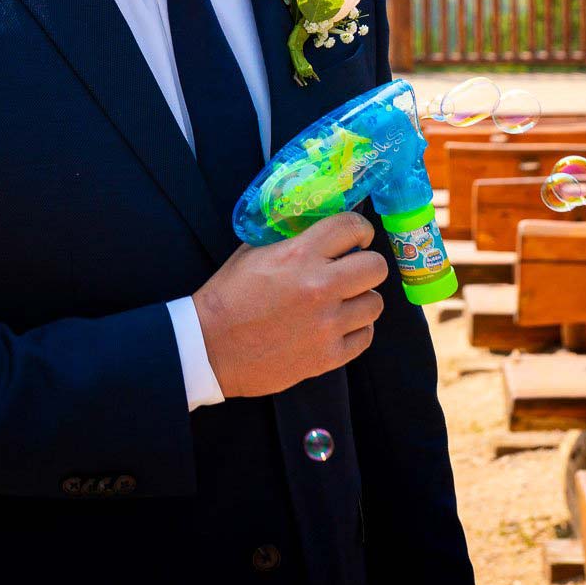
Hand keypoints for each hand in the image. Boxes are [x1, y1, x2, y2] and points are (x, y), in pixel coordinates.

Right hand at [191, 210, 387, 397]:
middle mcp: (320, 287)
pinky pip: (365, 337)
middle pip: (376, 267)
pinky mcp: (328, 356)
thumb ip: (289, 238)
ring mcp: (327, 324)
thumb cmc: (228, 297)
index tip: (357, 237)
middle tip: (353, 270)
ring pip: (375, 304)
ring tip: (343, 302)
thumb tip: (317, 228)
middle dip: (366, 264)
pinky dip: (356, 330)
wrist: (209, 347)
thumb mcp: (253, 251)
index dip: (360, 229)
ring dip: (361, 299)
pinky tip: (339, 325)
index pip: (352, 227)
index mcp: (299, 255)